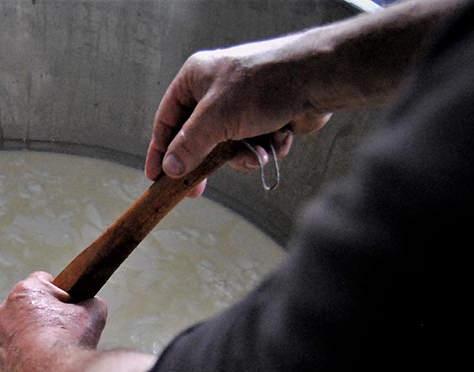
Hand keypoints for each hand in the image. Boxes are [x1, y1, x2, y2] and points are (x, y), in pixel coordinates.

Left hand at [0, 272, 106, 371]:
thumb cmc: (68, 347)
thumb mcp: (93, 314)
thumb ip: (90, 302)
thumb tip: (91, 303)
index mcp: (26, 291)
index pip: (42, 281)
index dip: (57, 294)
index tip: (64, 306)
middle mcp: (4, 308)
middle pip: (25, 304)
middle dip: (39, 314)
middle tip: (57, 331)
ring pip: (10, 325)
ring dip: (23, 332)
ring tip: (43, 349)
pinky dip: (8, 351)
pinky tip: (25, 358)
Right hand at [146, 39, 331, 195]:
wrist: (317, 80)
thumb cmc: (264, 85)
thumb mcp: (216, 118)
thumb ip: (189, 145)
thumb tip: (169, 169)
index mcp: (195, 78)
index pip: (167, 119)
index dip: (160, 149)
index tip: (155, 177)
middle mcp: (216, 90)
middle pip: (196, 137)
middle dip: (205, 161)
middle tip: (195, 190)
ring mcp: (241, 104)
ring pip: (226, 147)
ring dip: (242, 156)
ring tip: (257, 152)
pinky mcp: (264, 117)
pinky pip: (251, 146)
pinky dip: (262, 149)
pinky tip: (277, 141)